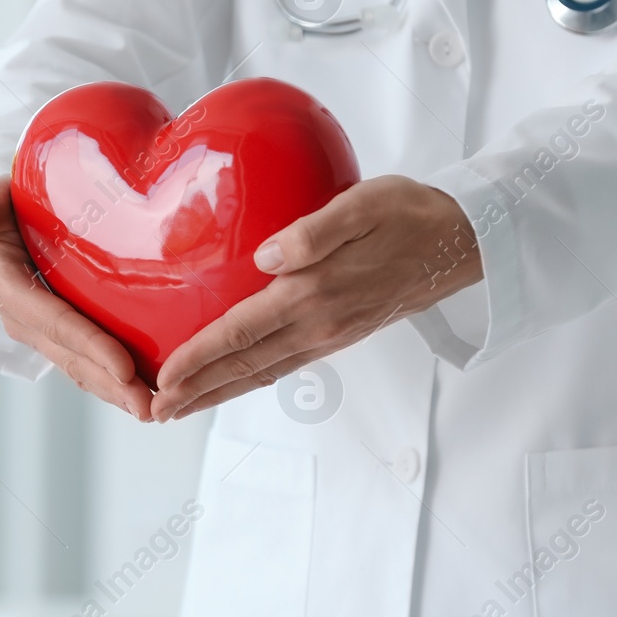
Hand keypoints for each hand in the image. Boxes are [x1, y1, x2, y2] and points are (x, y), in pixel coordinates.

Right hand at [0, 177, 152, 420]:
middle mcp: (24, 317)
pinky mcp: (57, 330)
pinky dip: (112, 379)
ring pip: (80, 365)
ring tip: (154, 410)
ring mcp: (40, 328)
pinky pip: (84, 358)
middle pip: (71, 355)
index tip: (125, 367)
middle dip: (111, 384)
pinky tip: (143, 391)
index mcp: (9, 288)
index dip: (89, 344)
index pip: (55, 321)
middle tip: (152, 408)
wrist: (2, 213)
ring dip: (115, 391)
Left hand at [149, 175, 480, 421]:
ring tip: (181, 407)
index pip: (241, 332)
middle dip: (197, 390)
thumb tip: (267, 256)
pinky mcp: (341, 334)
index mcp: (315, 292)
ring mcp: (332, 335)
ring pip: (263, 371)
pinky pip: (284, 364)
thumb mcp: (363, 205)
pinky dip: (250, 378)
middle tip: (153, 411)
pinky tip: (232, 380)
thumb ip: (314, 231)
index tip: (163, 379)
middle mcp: (320, 324)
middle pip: (245, 365)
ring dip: (220, 391)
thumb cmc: (409, 214)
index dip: (199, 358)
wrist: (462, 242)